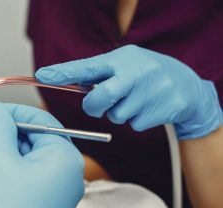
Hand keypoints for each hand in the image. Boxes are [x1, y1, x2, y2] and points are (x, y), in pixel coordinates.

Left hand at [35, 45, 222, 139]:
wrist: (186, 86)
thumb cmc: (143, 75)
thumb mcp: (123, 65)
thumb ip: (98, 74)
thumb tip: (61, 80)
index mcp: (121, 59)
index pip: (87, 66)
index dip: (63, 72)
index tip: (42, 74)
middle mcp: (135, 73)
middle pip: (99, 99)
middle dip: (94, 107)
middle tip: (99, 105)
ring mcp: (150, 91)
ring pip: (116, 116)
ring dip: (119, 114)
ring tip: (134, 100)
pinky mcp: (161, 110)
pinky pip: (133, 125)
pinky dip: (135, 121)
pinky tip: (147, 109)